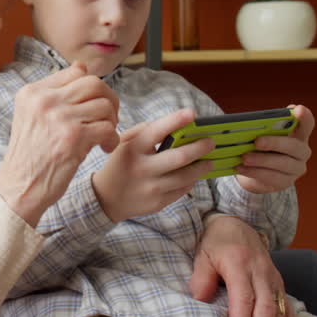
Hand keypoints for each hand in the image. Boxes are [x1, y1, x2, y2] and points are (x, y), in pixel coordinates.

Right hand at [0, 63, 119, 226]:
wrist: (18, 188)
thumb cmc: (30, 156)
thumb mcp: (31, 117)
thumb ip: (55, 93)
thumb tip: (81, 67)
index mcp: (32, 92)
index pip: (75, 72)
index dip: (92, 89)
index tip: (92, 108)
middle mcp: (44, 100)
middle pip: (94, 83)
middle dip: (109, 100)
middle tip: (108, 119)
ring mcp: (59, 117)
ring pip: (104, 105)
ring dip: (111, 122)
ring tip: (103, 137)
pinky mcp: (73, 137)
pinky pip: (108, 127)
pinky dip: (112, 139)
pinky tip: (103, 149)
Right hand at [92, 109, 214, 221]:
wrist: (106, 199)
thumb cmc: (119, 165)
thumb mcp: (122, 144)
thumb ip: (143, 132)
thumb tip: (171, 126)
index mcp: (132, 150)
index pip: (156, 131)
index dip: (175, 121)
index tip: (192, 114)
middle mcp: (142, 169)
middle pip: (179, 157)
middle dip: (200, 147)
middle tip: (211, 142)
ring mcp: (151, 188)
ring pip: (186, 177)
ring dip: (201, 167)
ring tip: (209, 161)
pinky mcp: (158, 203)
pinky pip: (182, 190)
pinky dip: (191, 180)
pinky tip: (194, 175)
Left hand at [189, 215, 296, 316]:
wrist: (236, 223)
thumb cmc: (215, 243)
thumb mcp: (202, 255)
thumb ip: (201, 277)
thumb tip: (200, 301)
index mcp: (240, 264)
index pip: (244, 299)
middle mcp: (261, 273)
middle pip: (265, 310)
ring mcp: (273, 279)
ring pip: (278, 313)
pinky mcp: (279, 284)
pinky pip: (288, 308)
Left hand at [235, 104, 314, 193]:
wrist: (258, 173)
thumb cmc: (261, 148)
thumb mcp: (262, 135)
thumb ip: (261, 128)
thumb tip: (245, 122)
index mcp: (298, 134)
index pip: (307, 123)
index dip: (304, 117)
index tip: (297, 109)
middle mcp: (302, 151)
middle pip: (294, 146)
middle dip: (275, 143)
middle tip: (257, 142)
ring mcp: (296, 168)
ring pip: (282, 164)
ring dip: (261, 160)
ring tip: (244, 158)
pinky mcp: (286, 182)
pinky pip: (271, 178)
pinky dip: (254, 172)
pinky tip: (240, 168)